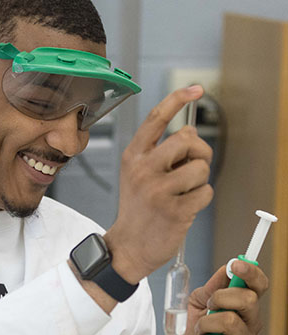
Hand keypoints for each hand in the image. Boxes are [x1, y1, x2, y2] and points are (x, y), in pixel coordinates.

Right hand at [105, 86, 213, 283]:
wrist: (128, 246)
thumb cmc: (140, 208)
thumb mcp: (138, 174)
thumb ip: (160, 152)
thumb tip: (191, 134)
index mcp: (133, 156)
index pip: (156, 119)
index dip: (178, 99)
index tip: (196, 88)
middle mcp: (143, 170)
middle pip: (187, 139)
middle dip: (199, 152)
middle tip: (192, 167)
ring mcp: (158, 191)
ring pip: (200, 168)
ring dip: (201, 180)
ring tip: (185, 192)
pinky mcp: (175, 211)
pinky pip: (206, 192)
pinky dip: (202, 199)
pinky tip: (186, 208)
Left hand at [170, 259, 268, 334]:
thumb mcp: (197, 307)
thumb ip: (209, 289)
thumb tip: (224, 270)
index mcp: (244, 308)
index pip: (258, 286)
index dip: (250, 273)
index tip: (235, 265)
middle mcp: (251, 324)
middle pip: (248, 299)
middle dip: (220, 297)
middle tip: (207, 307)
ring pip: (230, 321)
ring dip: (205, 323)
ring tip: (199, 331)